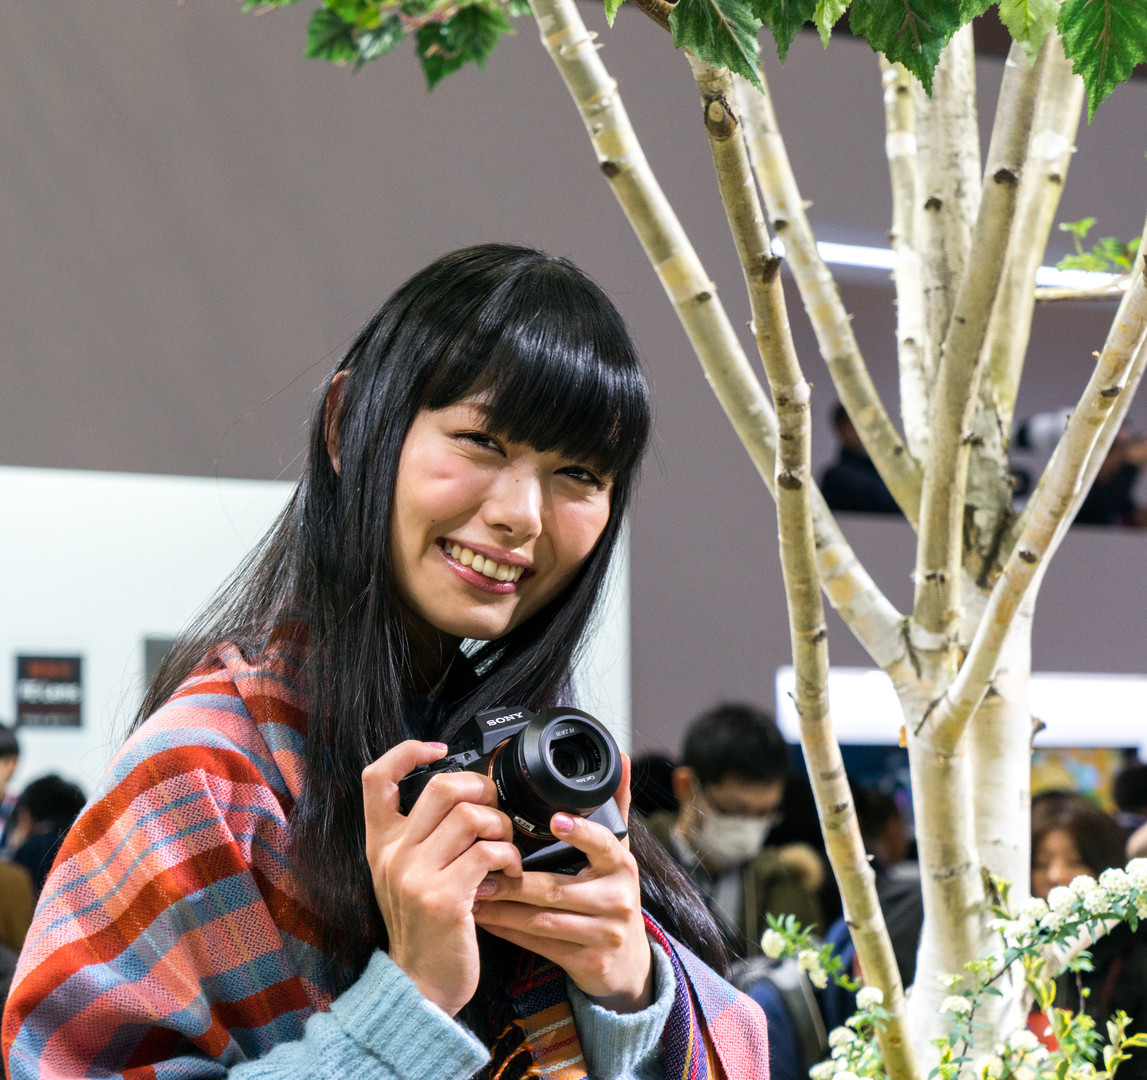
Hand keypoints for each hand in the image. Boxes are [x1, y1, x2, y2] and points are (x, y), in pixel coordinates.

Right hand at [362, 740, 522, 1015]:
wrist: (419, 988)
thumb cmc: (425, 928)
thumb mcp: (406, 876)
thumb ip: (422, 836)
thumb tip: (465, 792)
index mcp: (382, 844)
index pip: (376, 778)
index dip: (407, 751)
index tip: (439, 749)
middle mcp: (394, 855)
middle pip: (441, 786)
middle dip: (481, 788)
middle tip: (496, 810)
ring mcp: (416, 875)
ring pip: (471, 816)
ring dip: (502, 826)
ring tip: (506, 848)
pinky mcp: (444, 898)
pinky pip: (488, 852)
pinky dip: (509, 856)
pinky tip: (509, 872)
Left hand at [471, 754, 652, 1012]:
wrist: (628, 963)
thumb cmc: (613, 897)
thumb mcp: (617, 853)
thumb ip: (615, 806)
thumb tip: (622, 758)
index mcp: (621, 865)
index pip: (603, 844)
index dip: (579, 832)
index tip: (554, 820)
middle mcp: (618, 899)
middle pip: (557, 888)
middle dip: (513, 879)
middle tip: (478, 865)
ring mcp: (605, 934)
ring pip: (543, 919)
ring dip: (503, 907)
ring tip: (472, 891)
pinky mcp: (588, 962)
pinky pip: (540, 944)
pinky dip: (509, 931)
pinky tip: (486, 919)